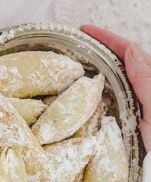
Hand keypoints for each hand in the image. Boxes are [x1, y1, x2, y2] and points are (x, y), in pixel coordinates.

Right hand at [81, 25, 150, 151]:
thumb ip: (146, 80)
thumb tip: (130, 50)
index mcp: (149, 79)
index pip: (128, 51)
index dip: (107, 38)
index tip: (85, 30)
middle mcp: (141, 85)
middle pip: (119, 59)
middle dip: (99, 48)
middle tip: (76, 44)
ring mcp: (132, 99)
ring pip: (113, 75)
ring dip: (97, 65)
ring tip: (76, 60)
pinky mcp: (125, 113)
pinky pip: (110, 93)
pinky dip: (98, 85)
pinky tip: (86, 86)